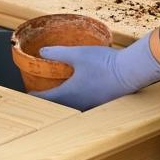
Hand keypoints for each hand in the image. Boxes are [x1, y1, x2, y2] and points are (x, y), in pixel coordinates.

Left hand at [32, 35, 159, 109]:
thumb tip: (42, 52)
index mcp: (68, 94)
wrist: (131, 72)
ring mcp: (90, 107)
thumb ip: (57, 53)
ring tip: (59, 93)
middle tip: (42, 94)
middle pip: (57, 107)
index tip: (28, 95)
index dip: (34, 97)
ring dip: (63, 102)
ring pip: (70, 107)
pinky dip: (76, 101)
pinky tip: (80, 92)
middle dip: (48, 101)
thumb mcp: (77, 54)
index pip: (45, 100)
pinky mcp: (100, 104)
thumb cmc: (105, 63)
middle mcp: (77, 104)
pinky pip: (83, 105)